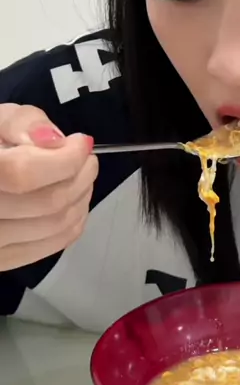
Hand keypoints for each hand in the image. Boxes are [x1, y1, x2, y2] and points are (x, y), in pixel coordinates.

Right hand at [0, 104, 97, 271]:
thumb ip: (22, 123)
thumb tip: (56, 142)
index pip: (23, 174)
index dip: (63, 158)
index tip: (80, 143)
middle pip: (47, 202)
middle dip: (80, 176)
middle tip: (85, 159)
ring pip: (54, 226)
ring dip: (80, 198)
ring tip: (80, 177)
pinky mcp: (1, 260)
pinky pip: (49, 247)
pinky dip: (72, 223)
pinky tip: (73, 203)